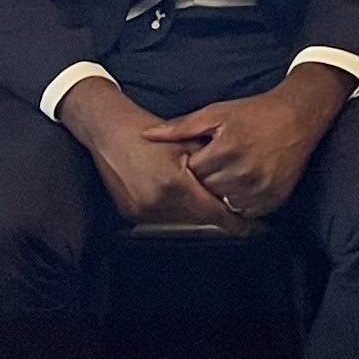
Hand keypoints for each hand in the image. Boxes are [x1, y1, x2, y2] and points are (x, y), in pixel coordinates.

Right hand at [62, 79, 242, 233]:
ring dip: (190, 211)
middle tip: (227, 207)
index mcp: (175, 183)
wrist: (106, 130)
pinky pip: (159, 218)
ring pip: (179, 220)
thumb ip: (210, 167)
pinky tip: (167, 190)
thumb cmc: (145, 131)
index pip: (212, 213)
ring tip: (187, 190)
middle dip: (211, 212)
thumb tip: (235, 186)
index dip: (234, 223)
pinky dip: (170, 208)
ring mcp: (141, 209)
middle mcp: (157, 201)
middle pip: (197, 218)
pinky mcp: (129, 212)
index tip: (251, 228)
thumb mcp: (185, 143)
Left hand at [169, 66, 350, 222]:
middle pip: (208, 190)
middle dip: (205, 181)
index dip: (191, 166)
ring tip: (227, 175)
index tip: (195, 159)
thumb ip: (180, 127)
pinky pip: (247, 210)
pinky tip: (242, 184)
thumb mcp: (215, 113)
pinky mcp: (275, 197)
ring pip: (226, 203)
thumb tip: (147, 134)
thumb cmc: (253, 113)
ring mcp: (261, 186)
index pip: (193, 172)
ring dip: (222, 193)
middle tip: (210, 169)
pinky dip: (241, 202)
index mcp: (225, 148)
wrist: (297, 117)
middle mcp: (244, 170)